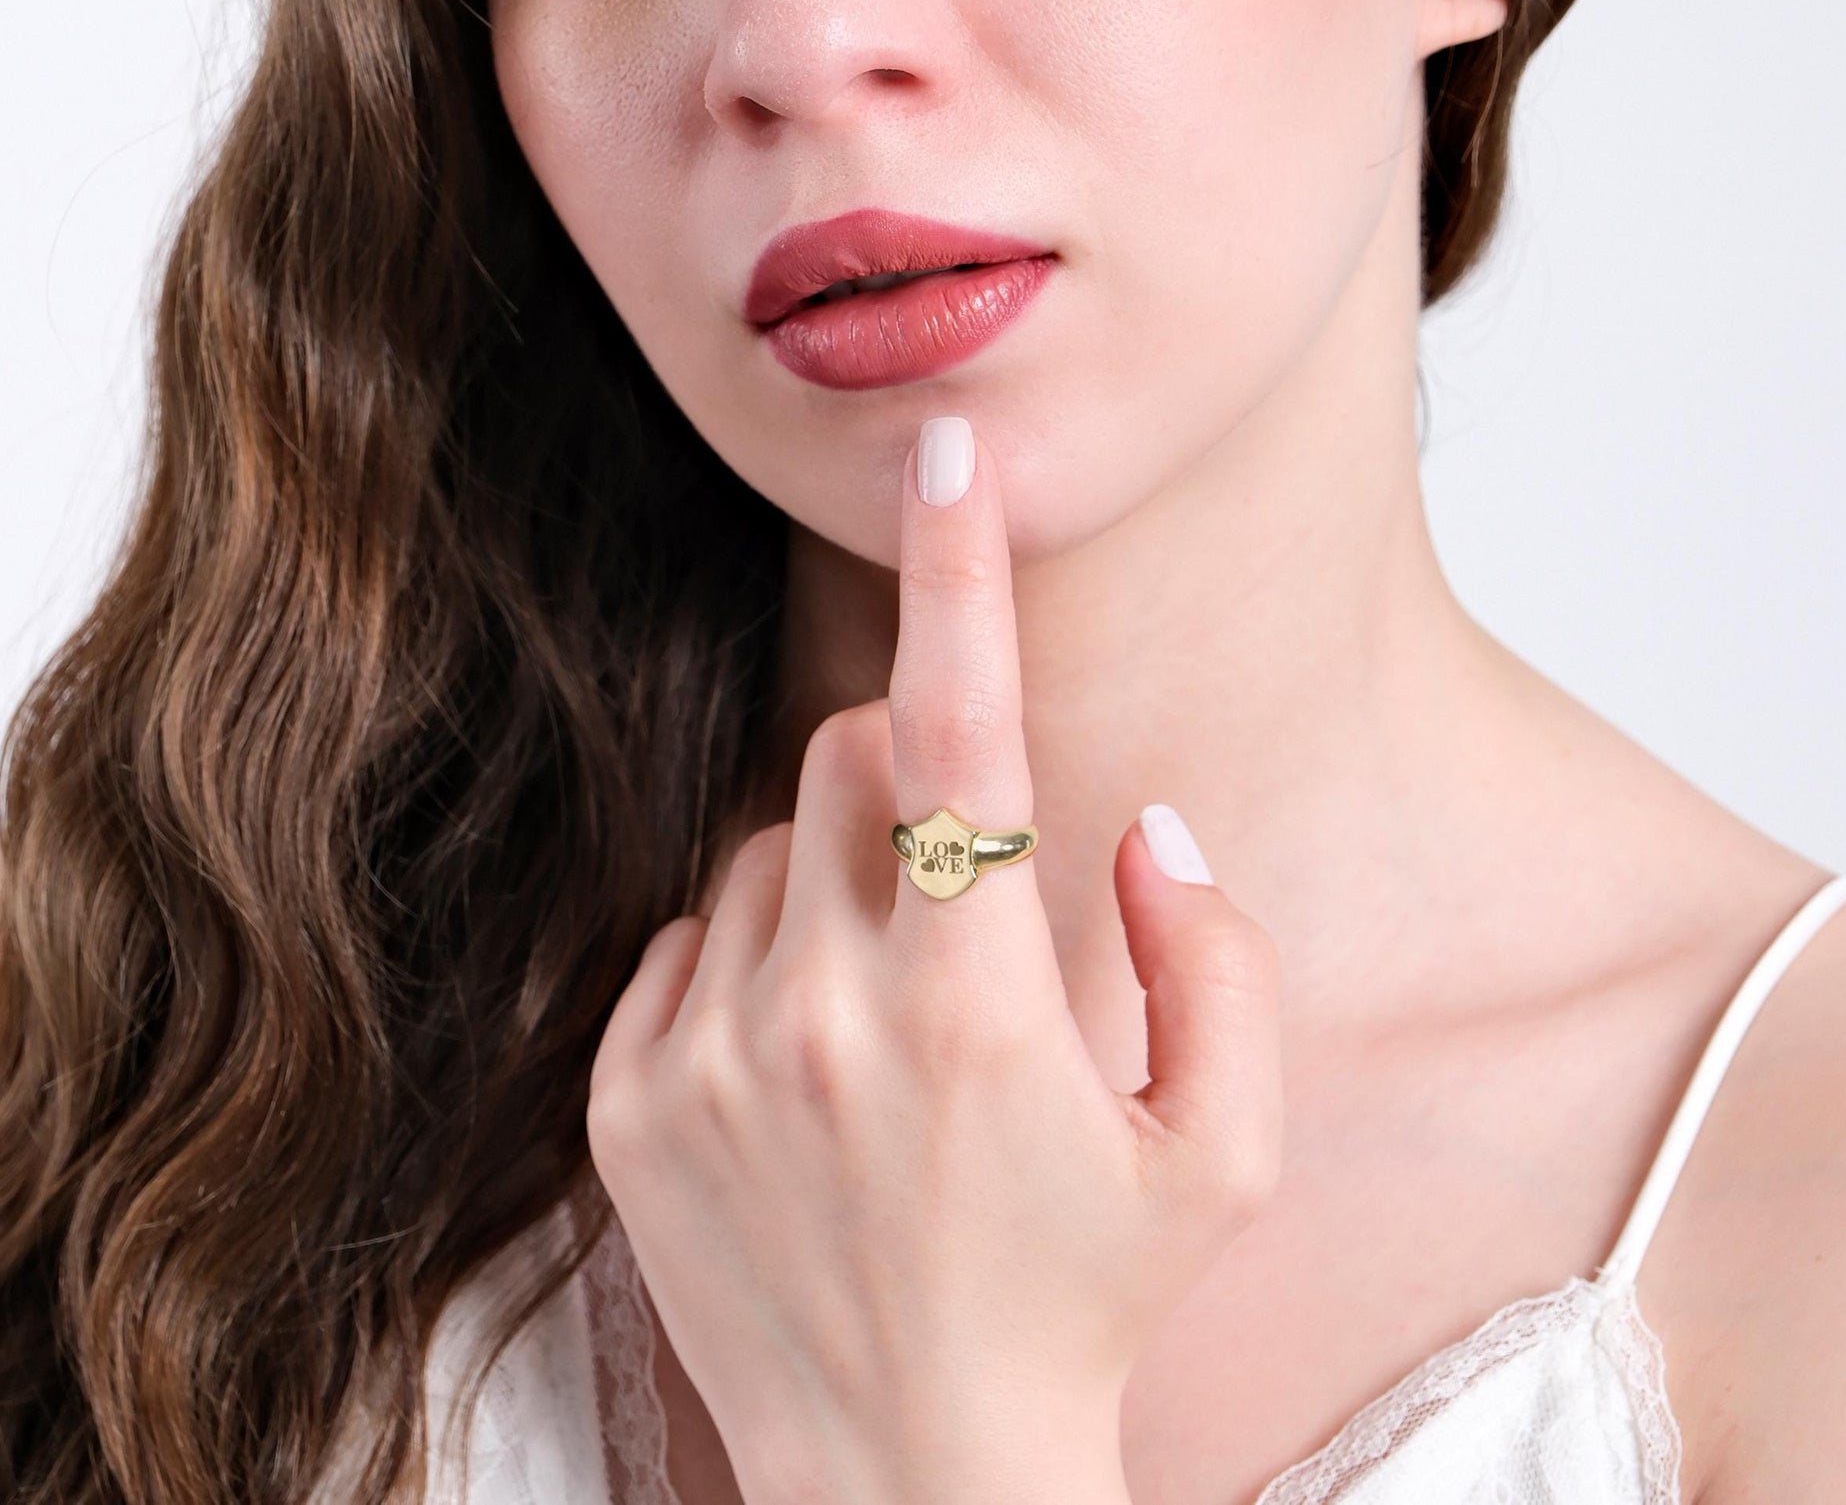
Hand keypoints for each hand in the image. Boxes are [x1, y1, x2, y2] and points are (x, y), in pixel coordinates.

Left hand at [586, 415, 1282, 1504]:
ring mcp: (703, 1057)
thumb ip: (1219, 962)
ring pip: (769, 840)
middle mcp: (819, 1015)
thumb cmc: (1085, 1305)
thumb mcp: (1220, 1153)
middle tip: (968, 884)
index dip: (962, 568)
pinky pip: (690, 931)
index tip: (945, 444)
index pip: (966, 729)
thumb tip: (1145, 825)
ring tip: (889, 1006)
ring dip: (840, 872)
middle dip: (920, 772)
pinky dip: (757, 952)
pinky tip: (805, 1063)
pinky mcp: (625, 1098)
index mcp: (974, 1008)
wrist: (908, 1479)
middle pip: (853, 754)